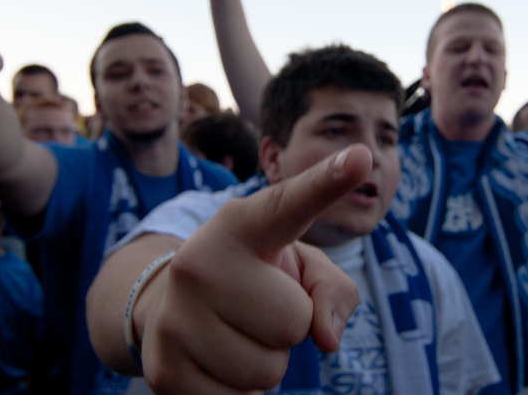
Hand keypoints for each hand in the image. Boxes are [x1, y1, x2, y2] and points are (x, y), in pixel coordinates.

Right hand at [140, 145, 367, 393]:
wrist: (167, 307)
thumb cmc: (250, 279)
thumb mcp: (297, 268)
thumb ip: (332, 288)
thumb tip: (326, 338)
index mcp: (241, 225)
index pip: (290, 205)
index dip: (327, 182)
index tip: (363, 157)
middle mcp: (200, 262)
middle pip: (295, 322)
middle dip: (289, 326)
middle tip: (255, 308)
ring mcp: (175, 316)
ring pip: (268, 370)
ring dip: (265, 361)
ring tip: (234, 333)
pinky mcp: (164, 370)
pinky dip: (240, 391)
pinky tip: (216, 361)